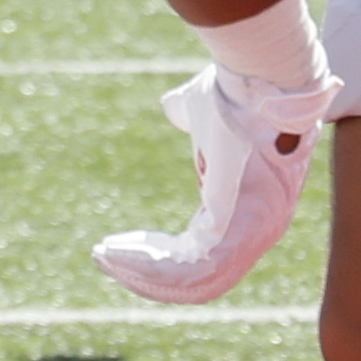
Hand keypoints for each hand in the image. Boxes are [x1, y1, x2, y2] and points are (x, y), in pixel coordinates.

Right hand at [91, 60, 339, 303]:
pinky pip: (190, 271)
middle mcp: (254, 233)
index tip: (121, 242)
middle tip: (104, 257)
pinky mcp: (237, 231)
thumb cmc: (234, 91)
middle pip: (193, 278)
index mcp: (244, 211)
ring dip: (141, 273)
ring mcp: (251, 237)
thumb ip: (188, 119)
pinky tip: (116, 251)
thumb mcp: (201, 113)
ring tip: (104, 255)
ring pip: (189, 282)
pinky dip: (149, 268)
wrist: (256, 78)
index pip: (200, 253)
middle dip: (143, 272)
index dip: (157, 254)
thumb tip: (172, 107)